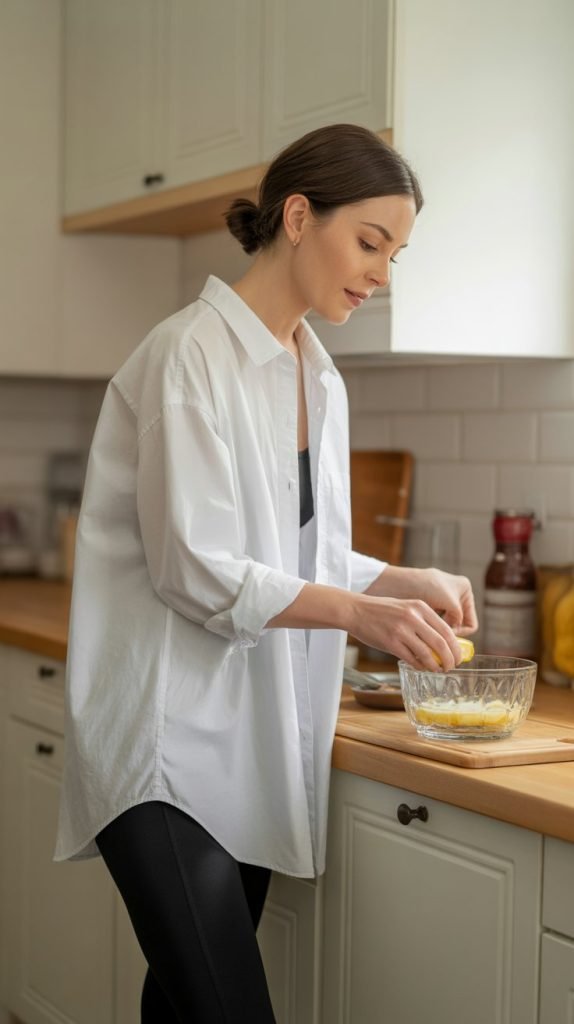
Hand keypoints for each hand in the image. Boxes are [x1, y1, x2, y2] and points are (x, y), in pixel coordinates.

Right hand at [349, 592, 463, 671]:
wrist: (355, 610)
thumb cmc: (381, 610)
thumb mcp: (406, 607)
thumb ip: (423, 621)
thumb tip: (442, 642)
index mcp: (420, 607)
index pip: (447, 630)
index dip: (456, 647)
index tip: (458, 656)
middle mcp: (413, 617)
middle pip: (441, 643)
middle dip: (451, 659)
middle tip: (452, 666)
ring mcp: (401, 630)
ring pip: (428, 654)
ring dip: (436, 666)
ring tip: (438, 670)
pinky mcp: (391, 643)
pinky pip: (412, 659)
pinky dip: (420, 666)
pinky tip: (422, 668)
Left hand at [411, 567, 477, 635]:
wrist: (401, 582)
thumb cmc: (428, 587)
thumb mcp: (451, 603)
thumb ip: (458, 618)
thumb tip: (455, 636)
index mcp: (465, 591)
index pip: (470, 623)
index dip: (461, 633)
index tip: (447, 637)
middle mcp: (456, 596)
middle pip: (459, 625)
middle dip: (450, 634)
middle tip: (439, 641)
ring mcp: (442, 601)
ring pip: (446, 626)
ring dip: (440, 631)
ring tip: (430, 635)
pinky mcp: (429, 605)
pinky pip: (436, 623)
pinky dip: (432, 628)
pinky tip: (423, 630)